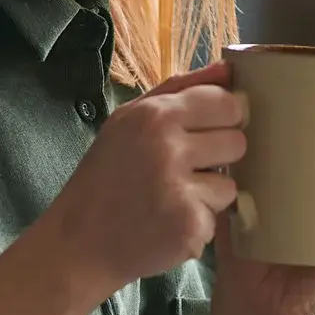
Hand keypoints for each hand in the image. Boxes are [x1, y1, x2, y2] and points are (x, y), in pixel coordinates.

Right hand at [46, 61, 245, 305]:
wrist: (77, 245)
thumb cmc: (105, 178)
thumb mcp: (128, 121)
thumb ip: (179, 89)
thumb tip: (228, 68)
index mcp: (155, 114)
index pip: (226, 102)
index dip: (222, 121)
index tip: (204, 134)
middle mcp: (168, 146)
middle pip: (237, 140)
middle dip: (219, 157)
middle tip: (185, 171)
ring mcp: (180, 187)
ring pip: (231, 182)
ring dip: (209, 194)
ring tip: (172, 199)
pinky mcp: (189, 225)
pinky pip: (219, 216)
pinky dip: (198, 223)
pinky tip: (168, 224)